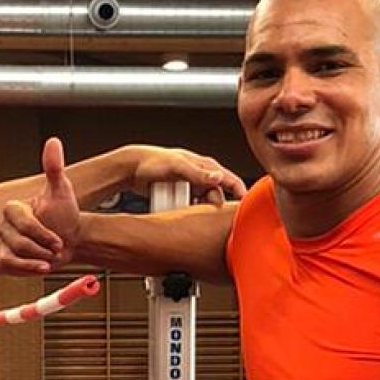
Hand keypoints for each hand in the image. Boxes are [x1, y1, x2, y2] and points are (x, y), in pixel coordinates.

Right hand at [0, 137, 81, 280]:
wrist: (71, 239)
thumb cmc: (65, 215)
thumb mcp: (61, 191)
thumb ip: (53, 168)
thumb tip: (52, 142)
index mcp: (13, 209)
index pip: (25, 225)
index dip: (44, 234)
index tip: (58, 239)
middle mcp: (5, 226)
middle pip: (19, 244)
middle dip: (41, 250)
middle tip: (55, 249)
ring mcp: (4, 243)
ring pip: (12, 259)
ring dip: (32, 264)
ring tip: (46, 262)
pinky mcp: (5, 260)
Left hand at [122, 144, 246, 204]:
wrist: (133, 167)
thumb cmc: (153, 162)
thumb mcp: (177, 167)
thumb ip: (198, 173)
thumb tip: (219, 177)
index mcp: (206, 166)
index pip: (231, 181)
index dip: (241, 195)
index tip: (246, 211)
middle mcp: (202, 176)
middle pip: (217, 198)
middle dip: (213, 209)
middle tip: (204, 218)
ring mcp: (192, 186)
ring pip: (204, 205)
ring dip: (200, 213)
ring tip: (188, 214)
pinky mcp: (183, 194)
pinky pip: (192, 207)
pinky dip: (190, 213)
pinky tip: (182, 215)